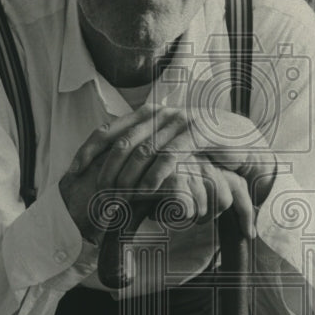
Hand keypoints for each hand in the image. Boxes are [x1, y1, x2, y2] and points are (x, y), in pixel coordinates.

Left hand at [61, 104, 276, 240]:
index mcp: (144, 115)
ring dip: (127, 178)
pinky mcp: (197, 132)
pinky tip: (145, 192)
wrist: (240, 140)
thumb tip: (109, 169)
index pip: (107, 131)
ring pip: (142, 151)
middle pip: (121, 144)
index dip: (87, 151)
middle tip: (99, 197)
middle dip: (106, 172)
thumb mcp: (165, 145)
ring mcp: (178, 121)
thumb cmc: (198, 148)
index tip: (73, 172)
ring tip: (118, 200)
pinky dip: (154, 175)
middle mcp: (158, 114)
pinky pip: (168, 155)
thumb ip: (142, 150)